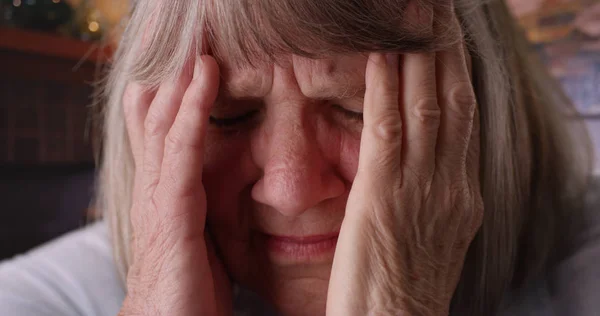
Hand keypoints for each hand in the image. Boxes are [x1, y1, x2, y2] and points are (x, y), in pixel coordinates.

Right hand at [118, 55, 231, 315]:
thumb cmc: (188, 291)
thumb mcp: (198, 242)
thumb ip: (203, 211)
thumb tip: (218, 196)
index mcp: (165, 196)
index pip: (161, 135)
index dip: (174, 99)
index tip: (192, 67)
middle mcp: (155, 189)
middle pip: (156, 120)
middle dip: (174, 80)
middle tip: (191, 43)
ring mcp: (159, 197)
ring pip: (164, 123)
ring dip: (183, 80)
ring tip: (199, 44)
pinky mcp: (173, 212)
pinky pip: (182, 148)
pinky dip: (193, 109)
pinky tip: (205, 78)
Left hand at [327, 3, 482, 315]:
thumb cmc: (403, 291)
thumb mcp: (429, 237)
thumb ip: (428, 196)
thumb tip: (420, 163)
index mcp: (461, 195)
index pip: (464, 119)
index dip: (456, 73)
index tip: (447, 39)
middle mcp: (450, 184)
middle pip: (454, 101)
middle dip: (445, 49)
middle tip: (437, 10)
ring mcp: (422, 188)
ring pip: (428, 105)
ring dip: (420, 54)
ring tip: (414, 13)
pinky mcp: (384, 196)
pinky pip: (388, 128)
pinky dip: (386, 87)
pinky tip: (380, 55)